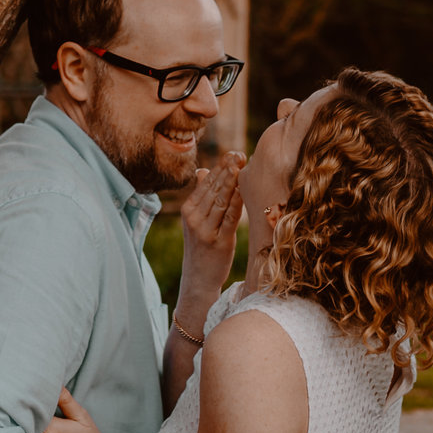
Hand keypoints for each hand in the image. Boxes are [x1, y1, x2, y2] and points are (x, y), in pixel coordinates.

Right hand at [175, 152, 243, 307]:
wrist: (198, 279)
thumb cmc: (202, 247)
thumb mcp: (197, 222)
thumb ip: (202, 197)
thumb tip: (203, 171)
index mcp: (188, 210)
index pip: (206, 183)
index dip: (220, 167)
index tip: (233, 154)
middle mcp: (193, 217)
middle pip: (213, 188)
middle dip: (227, 170)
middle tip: (239, 154)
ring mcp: (204, 229)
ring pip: (220, 200)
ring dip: (231, 181)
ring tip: (241, 165)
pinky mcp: (217, 241)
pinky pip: (229, 217)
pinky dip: (236, 202)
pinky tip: (244, 190)